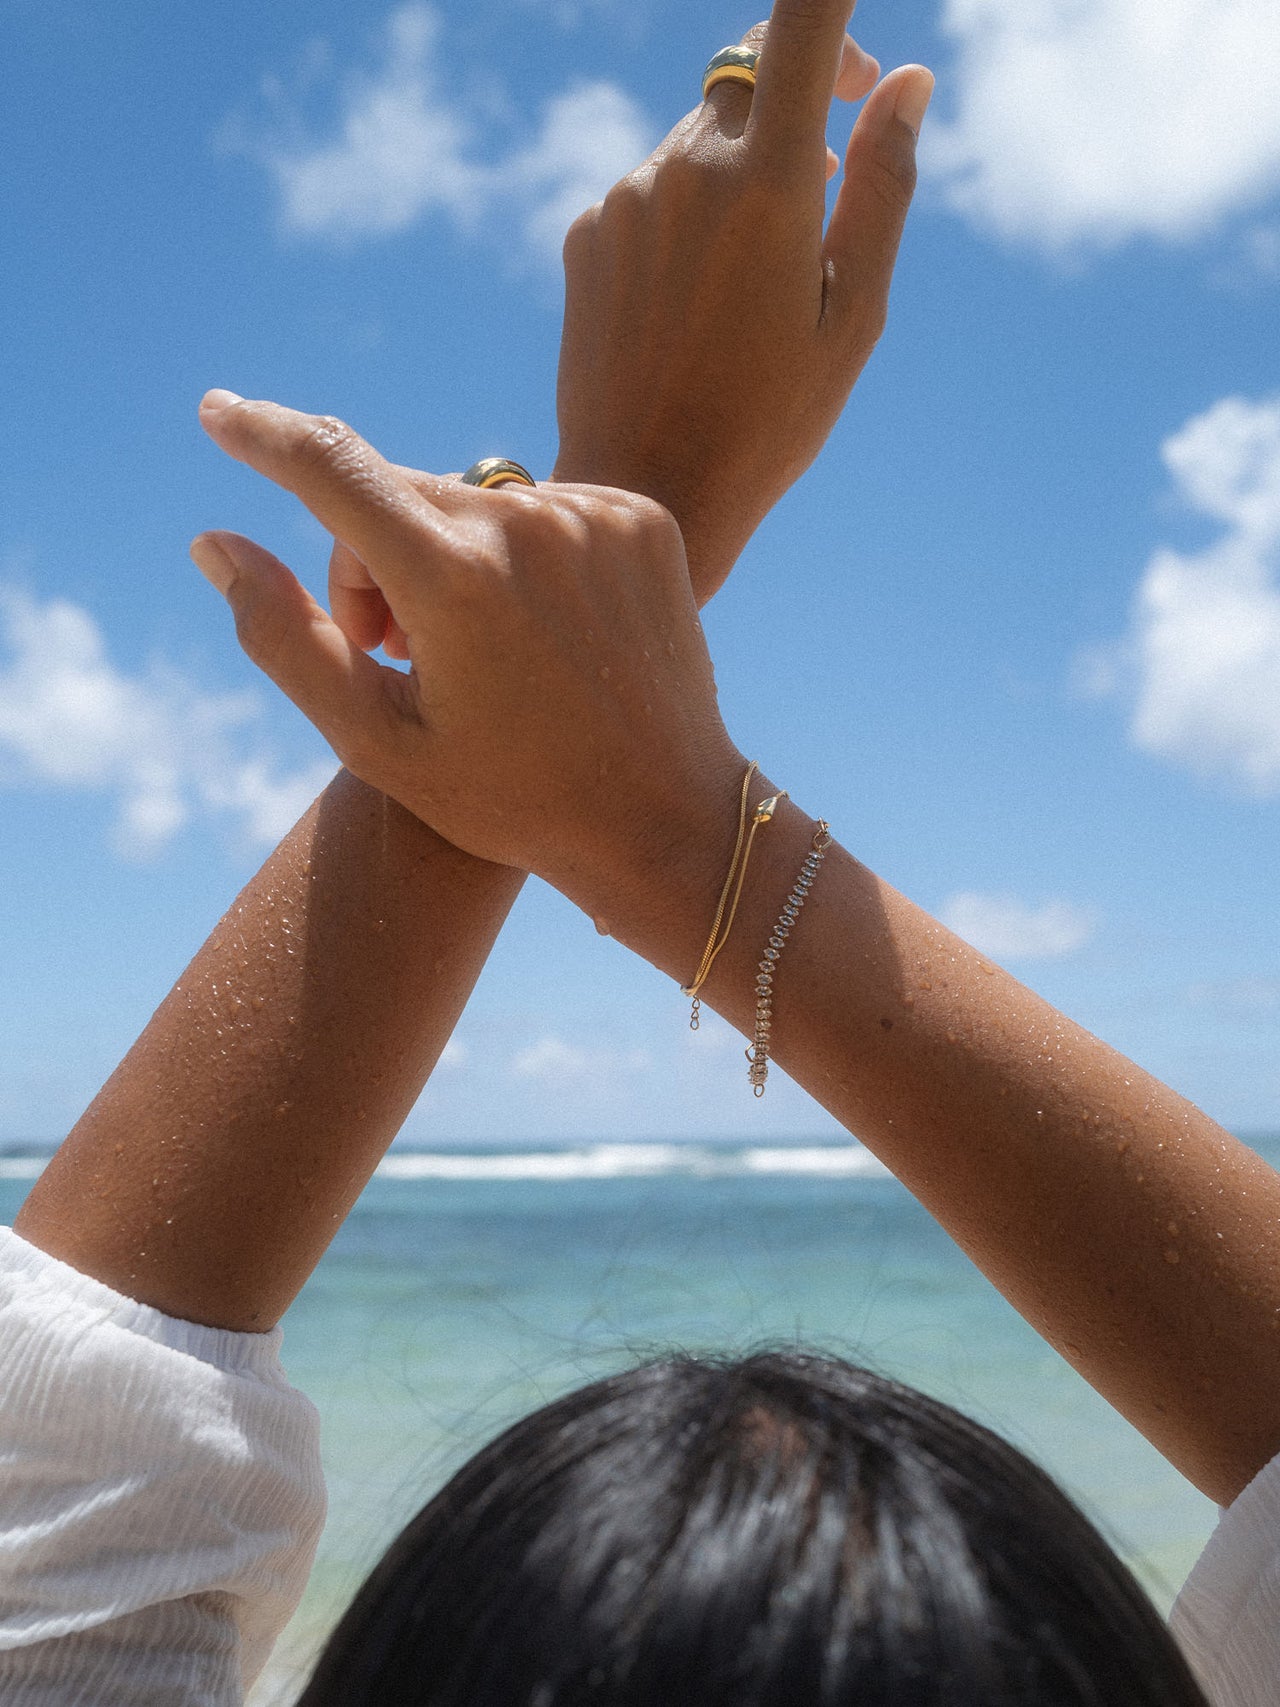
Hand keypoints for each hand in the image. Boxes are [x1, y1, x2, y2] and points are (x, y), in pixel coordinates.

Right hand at [192, 393, 745, 919]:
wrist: (665, 819)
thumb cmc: (513, 798)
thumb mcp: (379, 743)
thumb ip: (286, 638)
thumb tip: (214, 544)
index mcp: (455, 582)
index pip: (332, 470)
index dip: (265, 436)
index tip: (220, 409)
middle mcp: (529, 527)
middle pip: (396, 495)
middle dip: (372, 561)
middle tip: (398, 651)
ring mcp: (596, 516)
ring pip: (470, 501)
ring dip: (449, 557)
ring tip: (483, 653)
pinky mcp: (642, 520)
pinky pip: (542, 508)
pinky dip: (521, 555)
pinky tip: (542, 631)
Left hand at [553, 0, 932, 600]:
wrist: (642, 495)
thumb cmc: (767, 421)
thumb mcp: (852, 316)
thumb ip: (882, 187)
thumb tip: (906, 83)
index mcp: (766, 186)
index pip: (801, 25)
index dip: (835, 4)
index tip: (856, 55)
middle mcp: (684, 171)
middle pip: (747, 80)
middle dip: (799, 103)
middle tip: (830, 177)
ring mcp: (624, 200)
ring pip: (697, 145)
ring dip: (737, 177)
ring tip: (757, 282)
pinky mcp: (584, 235)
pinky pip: (649, 193)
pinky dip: (684, 220)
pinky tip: (696, 306)